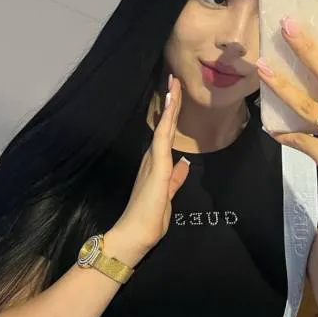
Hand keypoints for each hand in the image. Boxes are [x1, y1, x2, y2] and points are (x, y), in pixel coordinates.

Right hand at [109, 75, 189, 261]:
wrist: (133, 237)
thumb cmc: (148, 222)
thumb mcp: (168, 197)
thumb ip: (175, 180)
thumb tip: (183, 164)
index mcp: (156, 166)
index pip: (167, 135)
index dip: (172, 115)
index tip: (176, 95)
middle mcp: (152, 159)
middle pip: (164, 125)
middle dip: (170, 102)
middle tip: (173, 78)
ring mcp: (153, 161)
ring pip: (163, 127)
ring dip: (170, 105)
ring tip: (173, 82)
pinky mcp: (156, 166)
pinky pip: (163, 138)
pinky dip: (167, 120)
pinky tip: (170, 104)